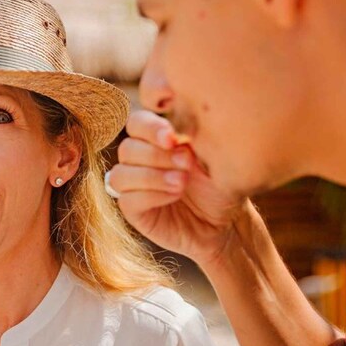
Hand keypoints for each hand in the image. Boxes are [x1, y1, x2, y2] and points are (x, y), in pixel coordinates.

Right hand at [108, 110, 247, 266]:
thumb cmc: (219, 185)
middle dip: (157, 155)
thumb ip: (192, 140)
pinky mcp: (133, 211)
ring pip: (120, 175)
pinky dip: (151, 196)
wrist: (225, 222)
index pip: (136, 123)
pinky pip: (127, 200)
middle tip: (186, 163)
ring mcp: (133, 187)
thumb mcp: (212, 158)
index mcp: (155, 140)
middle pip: (127, 148)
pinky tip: (174, 196)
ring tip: (181, 182)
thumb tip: (176, 133)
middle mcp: (138, 161)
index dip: (150, 128)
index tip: (172, 138)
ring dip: (151, 177)